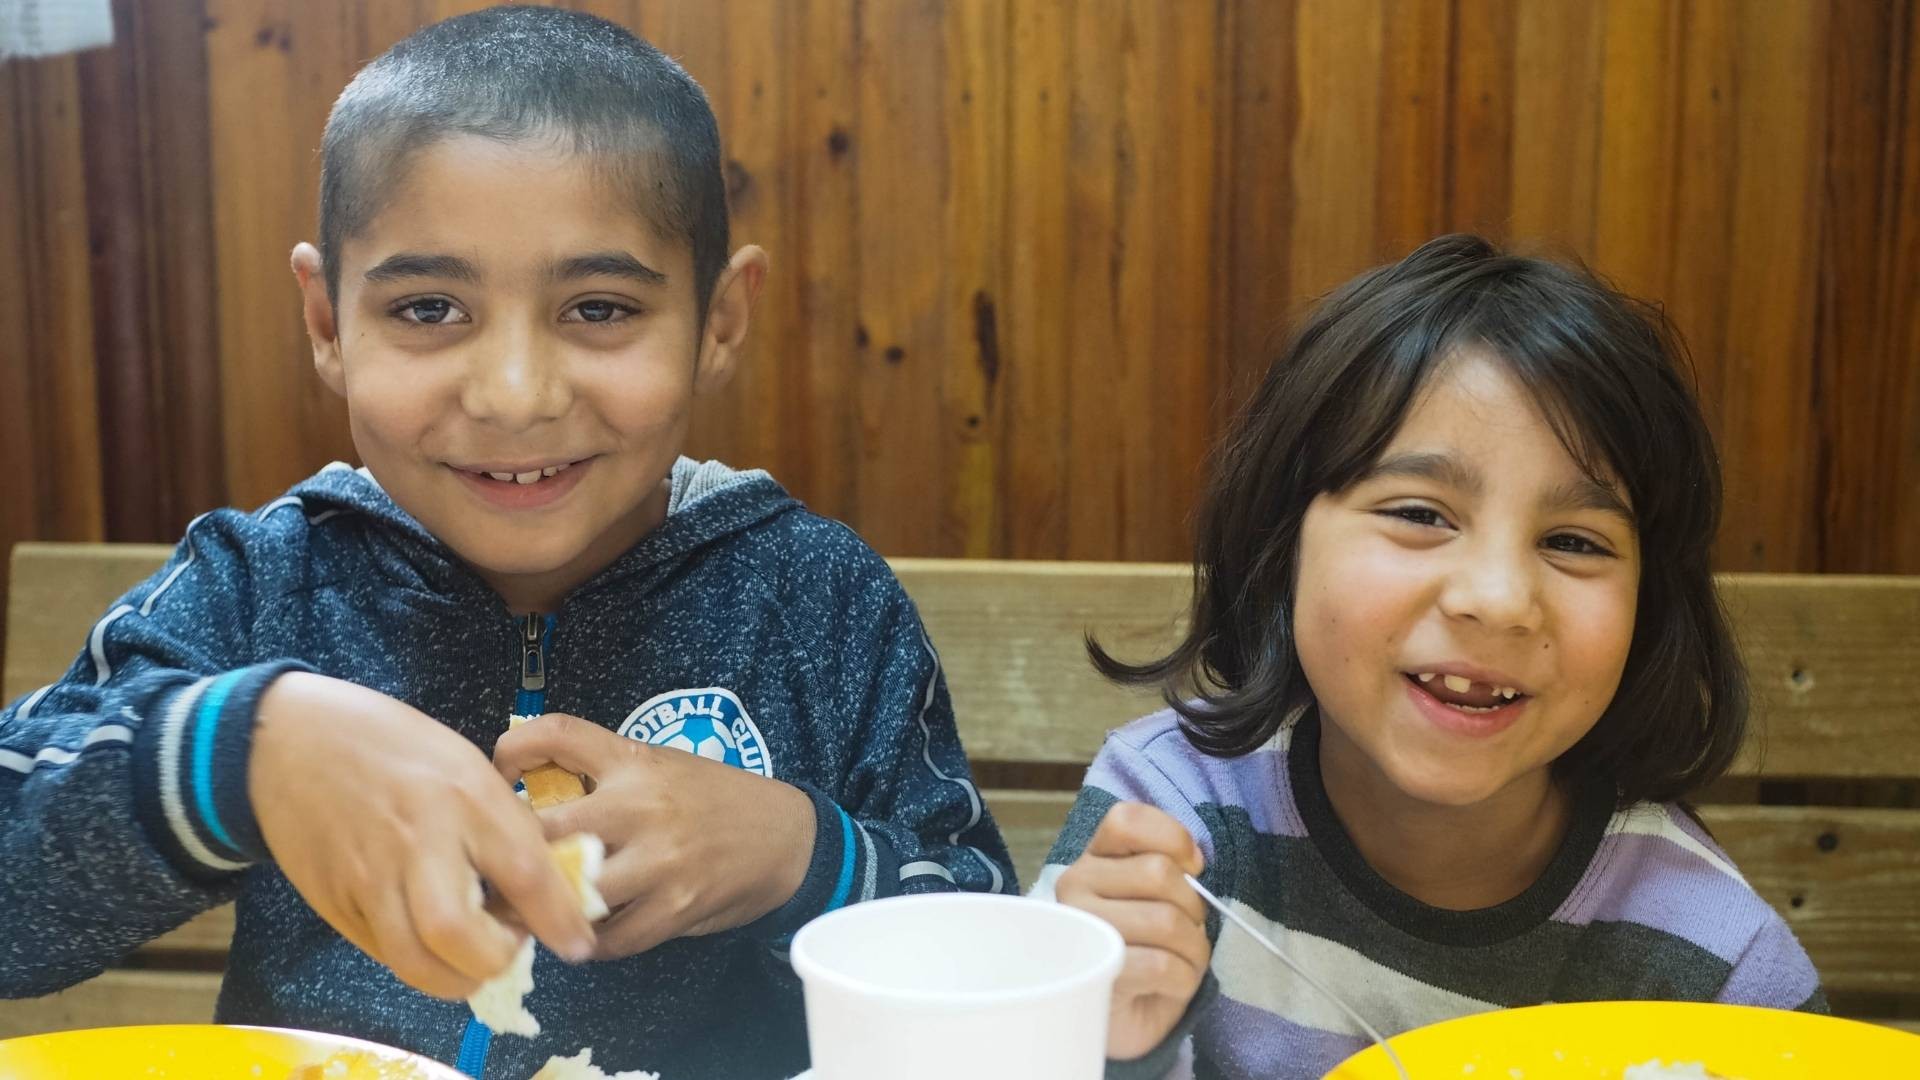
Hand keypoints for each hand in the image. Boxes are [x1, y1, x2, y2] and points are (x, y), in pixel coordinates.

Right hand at [248, 673, 594, 998]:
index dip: (558, 918)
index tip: (579, 945)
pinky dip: (419, 963)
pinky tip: (434, 942)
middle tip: (512, 945)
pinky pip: (385, 955)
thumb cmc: (392, 744)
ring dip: (458, 978)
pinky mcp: (336, 905)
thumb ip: (502, 821)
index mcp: (462, 797)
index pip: (524, 872)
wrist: (288, 741)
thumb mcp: (465, 764)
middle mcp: (417, 842)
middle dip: (497, 959)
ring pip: (416, 963)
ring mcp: (369, 879)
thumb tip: (541, 880)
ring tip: (476, 956)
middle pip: (459, 934)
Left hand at [493, 713, 815, 958]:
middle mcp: (640, 805)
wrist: (785, 837)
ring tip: (536, 912)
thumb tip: (523, 794)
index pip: (556, 734)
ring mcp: (658, 860)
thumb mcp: (657, 765)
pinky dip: (591, 940)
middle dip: (511, 857)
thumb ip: (601, 774)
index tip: (498, 781)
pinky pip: (611, 937)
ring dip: (548, 908)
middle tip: (493, 873)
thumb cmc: (711, 799)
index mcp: (633, 760)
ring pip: (573, 892)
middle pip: (544, 830)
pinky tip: (589, 931)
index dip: (510, 753)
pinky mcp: (675, 907)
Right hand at [1054, 801, 1209, 1060]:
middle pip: (1158, 872)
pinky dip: (1184, 979)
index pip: (1127, 820)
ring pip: (1165, 920)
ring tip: (1183, 963)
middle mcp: (1076, 885)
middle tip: (1188, 932)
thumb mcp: (1156, 900)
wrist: (1120, 1019)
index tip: (1193, 867)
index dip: (1172, 837)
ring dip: (1193, 948)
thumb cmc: (1144, 951)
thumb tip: (1193, 863)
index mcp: (1094, 859)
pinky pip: (1161, 964)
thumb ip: (1167, 869)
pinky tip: (1170, 985)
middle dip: (1193, 908)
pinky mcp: (1094, 972)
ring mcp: (1081, 929)